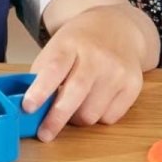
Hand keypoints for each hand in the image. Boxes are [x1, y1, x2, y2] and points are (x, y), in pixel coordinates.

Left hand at [21, 6, 148, 141]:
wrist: (118, 27)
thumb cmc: (80, 43)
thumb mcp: (57, 46)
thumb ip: (43, 74)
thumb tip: (31, 109)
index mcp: (70, 43)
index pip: (54, 68)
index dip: (40, 90)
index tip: (28, 107)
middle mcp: (96, 56)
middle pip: (75, 93)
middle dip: (56, 119)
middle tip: (44, 134)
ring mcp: (117, 70)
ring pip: (91, 113)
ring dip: (78, 118)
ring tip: (75, 105)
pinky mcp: (133, 85)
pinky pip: (109, 118)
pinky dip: (98, 117)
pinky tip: (97, 100)